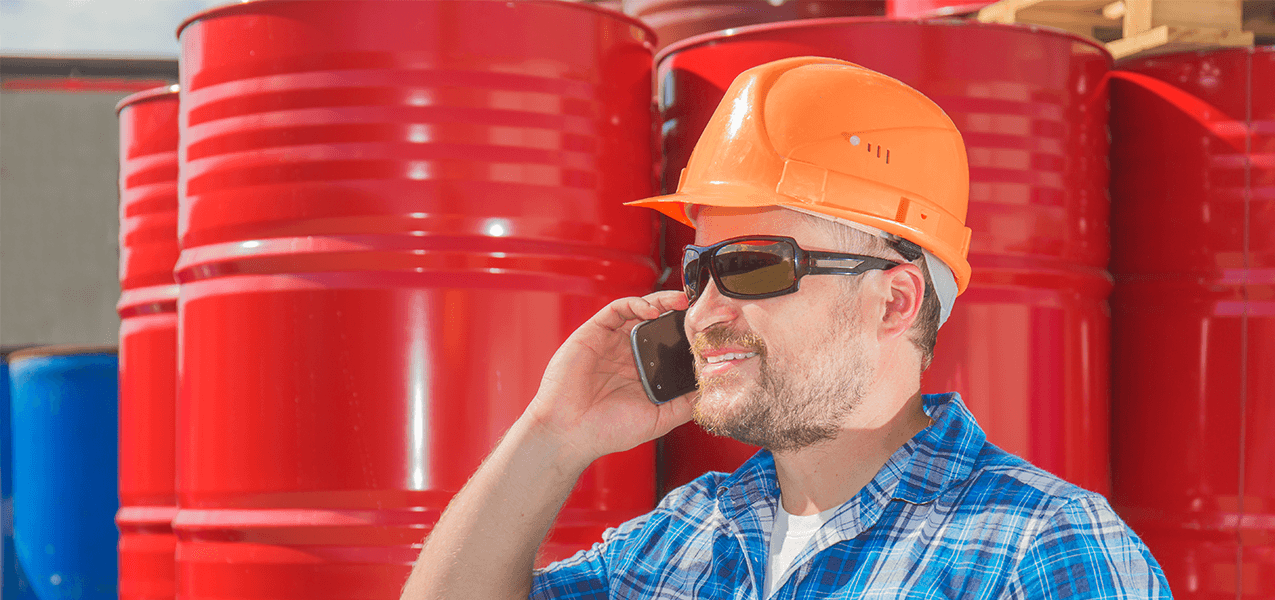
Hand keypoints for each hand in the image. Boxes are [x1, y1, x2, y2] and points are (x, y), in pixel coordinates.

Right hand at [524, 290, 695, 466]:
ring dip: (661, 301)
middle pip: (657, 323)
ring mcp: (611, 342)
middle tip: (698, 308)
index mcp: (642, 372)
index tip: (706, 330)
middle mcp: (627, 354)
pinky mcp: (593, 333)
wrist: (569, 432)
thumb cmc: (606, 431)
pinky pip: (617, 309)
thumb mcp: (657, 419)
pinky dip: (636, 304)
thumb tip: (710, 391)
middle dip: (678, 312)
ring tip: (680, 302)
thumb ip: (684, 404)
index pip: (669, 344)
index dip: (686, 334)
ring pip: (639, 310)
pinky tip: (652, 311)